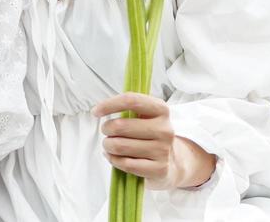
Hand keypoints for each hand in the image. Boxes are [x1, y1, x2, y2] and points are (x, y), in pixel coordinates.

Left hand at [93, 92, 214, 190]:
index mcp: (160, 109)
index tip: (95, 112)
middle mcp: (164, 129)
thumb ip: (128, 109)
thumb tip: (100, 110)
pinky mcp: (159, 169)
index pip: (131, 100)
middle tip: (107, 132)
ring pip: (120, 146)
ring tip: (109, 145)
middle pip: (121, 126)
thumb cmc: (150, 135)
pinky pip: (126, 164)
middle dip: (106, 129)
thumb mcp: (145, 116)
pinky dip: (114, 160)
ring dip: (108, 146)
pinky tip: (114, 157)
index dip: (109, 105)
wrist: (173, 162)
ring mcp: (163, 150)